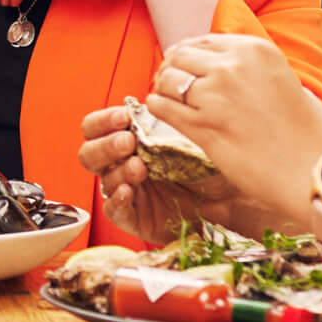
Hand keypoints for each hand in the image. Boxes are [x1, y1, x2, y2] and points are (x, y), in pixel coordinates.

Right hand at [75, 100, 237, 245]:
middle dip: (106, 145)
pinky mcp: (134, 218)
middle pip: (89, 153)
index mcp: (129, 141)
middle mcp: (122, 165)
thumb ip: (162, 124)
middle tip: (129, 142)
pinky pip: (113, 209)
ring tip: (140, 168)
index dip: (103, 121)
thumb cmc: (208, 164)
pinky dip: (118, 199)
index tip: (123, 116)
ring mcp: (126, 191)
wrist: (231, 199)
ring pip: (102, 179)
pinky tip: (130, 191)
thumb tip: (149, 103)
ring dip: (118, 170)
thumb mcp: (186, 137)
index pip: (96, 128)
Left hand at [143, 35, 321, 225]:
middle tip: (169, 85)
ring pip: (167, 80)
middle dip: (171, 69)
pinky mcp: (203, 125)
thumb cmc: (307, 132)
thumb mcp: (282, 79)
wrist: (316, 170)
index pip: (202, 41)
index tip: (182, 65)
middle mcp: (231, 66)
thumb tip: (216, 66)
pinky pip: (162, 107)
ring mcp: (215, 95)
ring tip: (166, 99)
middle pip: (179, 56)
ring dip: (162, 89)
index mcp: (254, 49)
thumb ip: (248, 68)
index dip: (187, 55)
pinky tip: (162, 113)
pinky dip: (157, 108)